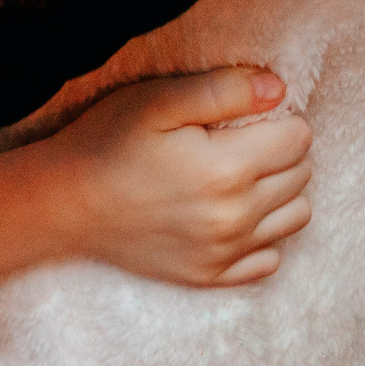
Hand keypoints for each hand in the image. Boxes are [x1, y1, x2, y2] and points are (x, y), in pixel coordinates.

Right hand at [0, 67, 314, 287]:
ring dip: (280, 192)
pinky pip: (270, 259)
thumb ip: (222, 90)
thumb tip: (277, 89)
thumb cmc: (105, 143)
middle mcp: (236, 216)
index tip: (243, 116)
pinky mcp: (212, 276)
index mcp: (227, 169)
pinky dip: (263, 235)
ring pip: (296, 216)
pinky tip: (231, 215)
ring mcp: (226, 252)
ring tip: (239, 176)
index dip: (276, 118)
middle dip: (280, 151)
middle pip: (301, 175)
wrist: (63, 205)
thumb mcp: (155, 100)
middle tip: (236, 141)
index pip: (299, 138)